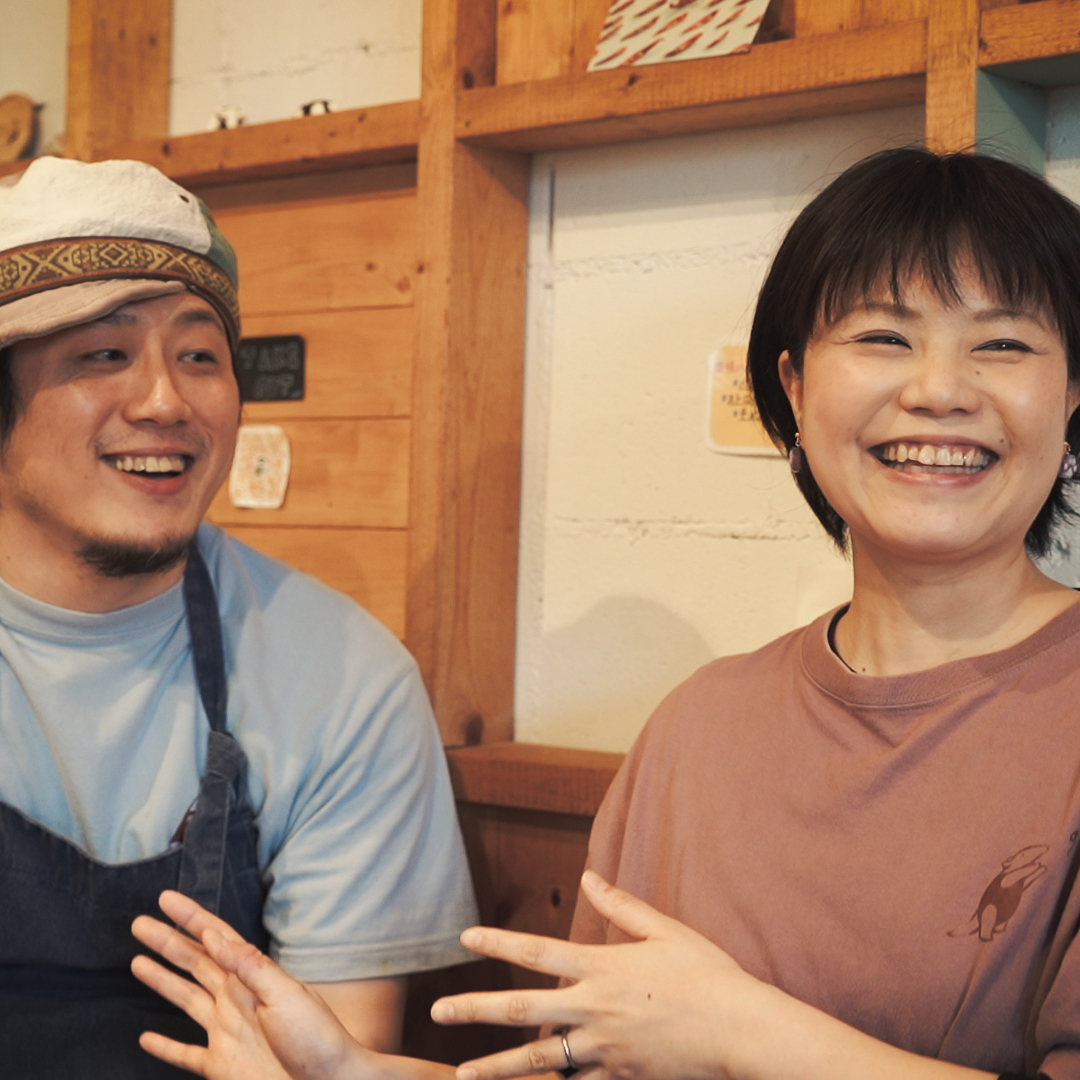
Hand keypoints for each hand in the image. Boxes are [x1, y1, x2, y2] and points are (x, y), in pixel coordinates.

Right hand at [131, 890, 372, 1079]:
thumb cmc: (316, 1038)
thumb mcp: (284, 994)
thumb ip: (248, 966)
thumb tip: (215, 935)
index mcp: (252, 977)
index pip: (216, 938)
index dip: (191, 918)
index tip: (165, 899)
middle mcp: (236, 999)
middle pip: (195, 963)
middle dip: (168, 942)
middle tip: (138, 925)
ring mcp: (227, 1032)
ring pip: (185, 1000)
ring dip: (162, 981)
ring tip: (137, 963)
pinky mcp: (222, 1067)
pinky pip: (186, 1054)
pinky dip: (166, 1047)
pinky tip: (146, 1038)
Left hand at [430, 870, 767, 1079]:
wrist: (739, 1031)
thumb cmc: (707, 975)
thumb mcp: (664, 931)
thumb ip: (620, 906)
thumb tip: (587, 877)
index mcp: (602, 967)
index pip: (537, 951)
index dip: (498, 941)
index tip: (465, 936)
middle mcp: (594, 1009)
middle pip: (523, 1009)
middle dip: (476, 1010)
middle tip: (438, 1011)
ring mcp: (604, 1049)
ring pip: (539, 1061)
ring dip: (497, 1068)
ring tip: (462, 1074)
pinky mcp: (620, 1077)